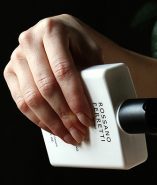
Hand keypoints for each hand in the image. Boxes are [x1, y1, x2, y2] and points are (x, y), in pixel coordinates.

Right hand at [4, 14, 102, 143]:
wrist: (64, 38)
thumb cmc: (79, 46)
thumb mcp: (91, 53)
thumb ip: (93, 74)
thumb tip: (99, 107)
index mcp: (53, 30)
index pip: (64, 71)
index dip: (75, 98)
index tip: (86, 118)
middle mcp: (30, 40)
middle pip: (46, 87)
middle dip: (65, 116)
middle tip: (78, 131)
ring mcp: (17, 57)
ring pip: (31, 98)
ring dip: (52, 123)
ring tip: (68, 135)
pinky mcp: (10, 72)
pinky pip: (21, 102)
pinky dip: (38, 120)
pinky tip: (53, 129)